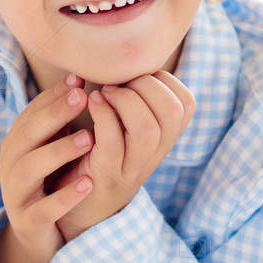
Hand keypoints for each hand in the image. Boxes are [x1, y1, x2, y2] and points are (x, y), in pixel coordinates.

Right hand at [0, 73, 99, 262]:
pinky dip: (65, 196)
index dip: (53, 96)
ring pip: (30, 169)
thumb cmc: (49, 183)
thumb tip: (79, 80)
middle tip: (84, 98)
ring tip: (89, 139)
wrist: (38, 238)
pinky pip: (43, 208)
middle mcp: (11, 165)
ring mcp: (16, 194)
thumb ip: (61, 120)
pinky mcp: (27, 222)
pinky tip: (87, 182)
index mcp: (16, 144)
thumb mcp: (52, 149)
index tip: (80, 80)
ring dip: (59, 151)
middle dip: (54, 114)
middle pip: (27, 134)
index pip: (31, 113)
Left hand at [50, 70, 195, 242]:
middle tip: (117, 83)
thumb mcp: (123, 128)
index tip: (136, 77)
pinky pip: (113, 143)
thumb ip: (132, 99)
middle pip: (172, 113)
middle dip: (146, 86)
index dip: (164, 80)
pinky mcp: (107, 176)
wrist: (77, 207)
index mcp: (163, 139)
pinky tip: (91, 104)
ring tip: (103, 93)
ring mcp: (133, 168)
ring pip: (148, 129)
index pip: (186, 104)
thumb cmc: (95, 155)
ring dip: (124, 100)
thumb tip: (129, 55)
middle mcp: (155, 154)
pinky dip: (103, 116)